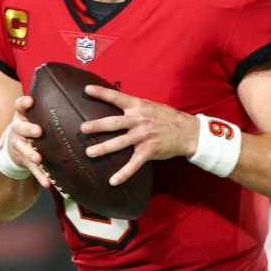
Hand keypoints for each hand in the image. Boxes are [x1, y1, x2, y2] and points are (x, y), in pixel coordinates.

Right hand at [4, 95, 51, 187]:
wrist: (13, 148)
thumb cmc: (33, 126)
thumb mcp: (35, 115)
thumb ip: (49, 106)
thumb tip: (79, 87)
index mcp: (21, 116)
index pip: (19, 106)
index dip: (23, 103)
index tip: (31, 101)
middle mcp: (17, 129)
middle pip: (20, 128)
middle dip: (28, 129)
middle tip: (38, 131)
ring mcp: (18, 145)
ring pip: (23, 149)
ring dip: (31, 153)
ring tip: (38, 158)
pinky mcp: (23, 161)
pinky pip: (31, 169)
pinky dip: (40, 175)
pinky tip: (48, 182)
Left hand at [80, 84, 198, 185]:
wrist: (187, 131)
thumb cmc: (166, 117)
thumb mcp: (151, 106)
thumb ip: (135, 105)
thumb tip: (117, 100)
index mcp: (139, 106)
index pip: (117, 97)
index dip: (102, 93)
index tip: (87, 90)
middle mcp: (139, 120)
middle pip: (115, 123)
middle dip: (97, 126)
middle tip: (82, 128)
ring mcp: (144, 136)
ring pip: (120, 143)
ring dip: (104, 148)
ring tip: (89, 152)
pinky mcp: (149, 151)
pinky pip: (134, 164)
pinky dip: (123, 173)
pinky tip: (113, 181)